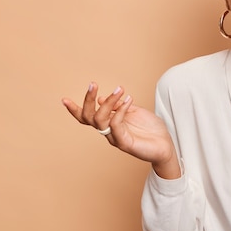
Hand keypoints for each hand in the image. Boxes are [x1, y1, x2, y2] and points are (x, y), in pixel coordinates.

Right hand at [62, 83, 180, 177]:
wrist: (166, 146)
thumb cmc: (151, 130)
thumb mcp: (134, 112)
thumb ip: (119, 106)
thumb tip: (100, 98)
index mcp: (109, 124)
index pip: (87, 118)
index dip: (74, 110)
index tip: (64, 99)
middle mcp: (109, 132)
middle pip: (89, 117)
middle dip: (88, 100)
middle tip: (93, 84)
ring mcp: (116, 138)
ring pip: (101, 120)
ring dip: (108, 102)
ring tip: (119, 90)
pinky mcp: (125, 143)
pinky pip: (116, 125)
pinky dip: (121, 110)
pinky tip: (129, 100)